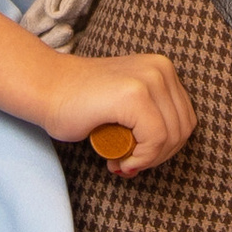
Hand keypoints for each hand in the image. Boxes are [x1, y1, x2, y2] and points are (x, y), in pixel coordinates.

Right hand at [50, 51, 193, 174]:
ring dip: (147, 160)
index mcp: (163, 68)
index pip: (185, 119)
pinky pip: (155, 140)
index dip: (165, 148)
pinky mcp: (135, 94)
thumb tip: (169, 148)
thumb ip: (152, 115)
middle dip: (157, 157)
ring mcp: (149, 79)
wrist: (46, 89)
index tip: (138, 157)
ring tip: (121, 162)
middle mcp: (161, 69)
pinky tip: (120, 162)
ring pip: (171, 137)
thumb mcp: (129, 103)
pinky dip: (141, 159)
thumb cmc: (80, 102)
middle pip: (182, 129)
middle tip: (128, 163)